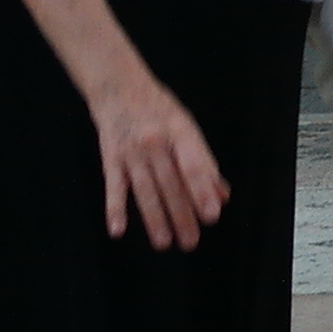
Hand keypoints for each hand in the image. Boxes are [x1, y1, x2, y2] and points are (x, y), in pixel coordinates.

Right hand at [88, 69, 230, 250]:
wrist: (119, 88)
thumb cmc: (160, 111)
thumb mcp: (187, 128)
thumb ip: (204, 162)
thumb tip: (222, 197)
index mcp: (181, 132)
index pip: (194, 166)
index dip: (203, 191)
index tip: (212, 216)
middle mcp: (156, 141)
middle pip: (171, 184)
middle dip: (182, 216)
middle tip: (191, 242)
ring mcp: (132, 150)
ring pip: (145, 190)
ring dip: (155, 219)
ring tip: (164, 243)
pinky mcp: (110, 157)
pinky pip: (114, 186)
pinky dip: (115, 209)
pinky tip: (117, 230)